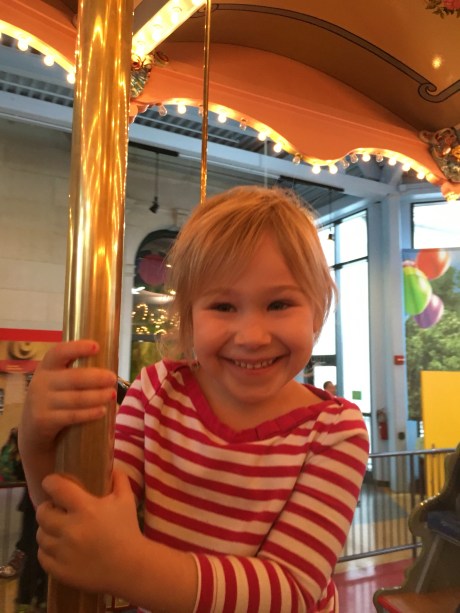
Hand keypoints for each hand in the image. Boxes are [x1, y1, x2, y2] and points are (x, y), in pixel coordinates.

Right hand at [20, 340, 116, 453]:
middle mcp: (42, 381)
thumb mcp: (57, 376)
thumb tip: (109, 362)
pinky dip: (89, 413)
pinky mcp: (45, 420)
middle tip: (113, 378)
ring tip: (112, 394)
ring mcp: (42, 402)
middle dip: (96, 378)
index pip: (60, 352)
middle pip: (74, 378)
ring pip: (76, 398)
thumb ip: (75, 369)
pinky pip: (72, 416)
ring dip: (97, 396)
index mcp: (48, 365)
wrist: (32, 423)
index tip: (97, 346)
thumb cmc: (55, 393)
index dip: (78, 348)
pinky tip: (102, 411)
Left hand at [36, 469, 141, 593]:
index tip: (51, 483)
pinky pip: (42, 556)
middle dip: (47, 507)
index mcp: (86, 508)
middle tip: (56, 509)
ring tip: (57, 529)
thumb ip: (119, 479)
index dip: (50, 482)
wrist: (131, 567)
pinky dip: (47, 550)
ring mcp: (63, 552)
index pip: (56, 488)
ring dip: (47, 529)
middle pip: (42, 513)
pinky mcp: (60, 570)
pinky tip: (58, 547)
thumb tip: (112, 467)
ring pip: (40, 535)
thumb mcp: (127, 499)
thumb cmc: (128, 530)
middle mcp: (70, 529)